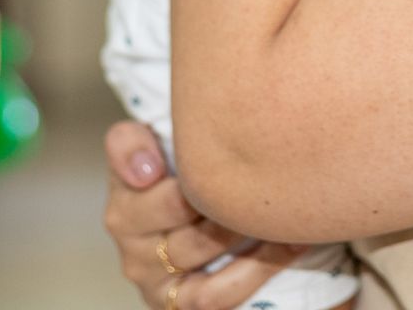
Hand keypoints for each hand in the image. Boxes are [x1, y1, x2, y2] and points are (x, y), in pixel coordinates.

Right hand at [102, 121, 306, 308]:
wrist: (216, 239)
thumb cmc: (207, 178)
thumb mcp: (193, 144)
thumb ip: (188, 121)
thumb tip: (174, 141)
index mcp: (127, 175)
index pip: (124, 150)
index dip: (137, 155)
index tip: (160, 162)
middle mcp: (125, 222)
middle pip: (173, 201)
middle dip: (220, 192)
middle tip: (261, 178)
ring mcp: (147, 267)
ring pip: (197, 246)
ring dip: (246, 229)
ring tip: (283, 211)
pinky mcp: (172, 302)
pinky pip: (210, 295)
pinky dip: (254, 270)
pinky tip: (288, 246)